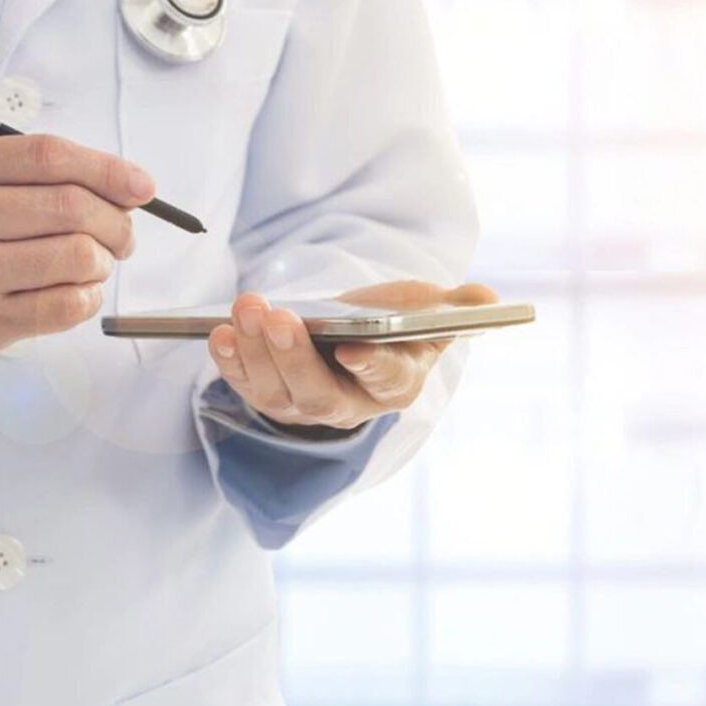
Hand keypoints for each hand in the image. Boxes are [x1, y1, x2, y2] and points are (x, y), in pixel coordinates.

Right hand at [0, 135, 154, 366]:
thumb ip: (38, 173)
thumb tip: (128, 188)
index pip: (48, 157)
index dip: (107, 169)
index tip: (143, 187)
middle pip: (70, 207)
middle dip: (116, 221)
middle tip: (122, 234)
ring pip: (75, 256)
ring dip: (104, 261)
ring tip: (95, 263)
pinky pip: (64, 307)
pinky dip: (90, 297)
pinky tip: (80, 291)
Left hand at [205, 280, 498, 434]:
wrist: (359, 335)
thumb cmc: (398, 323)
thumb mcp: (430, 309)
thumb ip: (457, 305)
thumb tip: (486, 299)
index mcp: (398, 384)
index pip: (385, 380)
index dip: (370, 365)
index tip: (352, 347)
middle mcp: (351, 406)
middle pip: (319, 394)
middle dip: (294, 356)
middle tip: (278, 316)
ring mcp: (307, 406)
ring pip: (277, 392)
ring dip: (256, 351)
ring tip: (247, 308)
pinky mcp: (272, 397)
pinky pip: (247, 386)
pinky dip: (231, 362)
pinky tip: (219, 333)